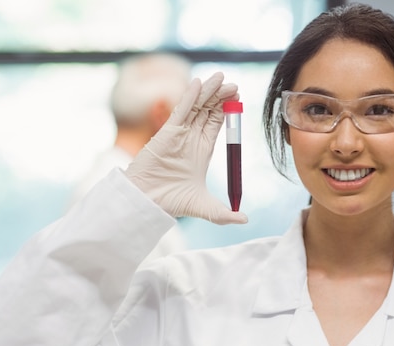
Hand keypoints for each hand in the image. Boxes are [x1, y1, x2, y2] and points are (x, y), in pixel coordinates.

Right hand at [125, 72, 247, 224]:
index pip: (215, 123)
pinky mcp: (166, 132)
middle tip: (233, 84)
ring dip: (208, 92)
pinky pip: (180, 111)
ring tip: (221, 77)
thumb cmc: (171, 202)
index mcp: (201, 150)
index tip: (237, 97)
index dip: (225, 110)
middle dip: (220, 97)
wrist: (147, 202)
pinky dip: (189, 97)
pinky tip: (198, 83)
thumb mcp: (205, 208)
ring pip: (196, 107)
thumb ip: (224, 214)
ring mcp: (178, 134)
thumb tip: (245, 221)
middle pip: (208, 111)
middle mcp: (190, 139)